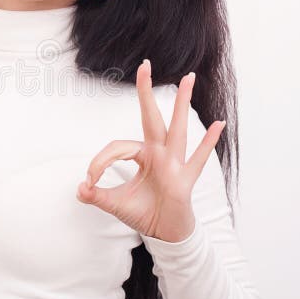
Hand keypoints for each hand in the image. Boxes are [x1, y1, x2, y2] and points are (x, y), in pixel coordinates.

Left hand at [76, 59, 225, 241]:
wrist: (164, 233)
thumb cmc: (144, 212)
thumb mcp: (114, 203)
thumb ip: (95, 195)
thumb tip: (80, 188)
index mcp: (142, 155)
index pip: (118, 148)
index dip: (99, 162)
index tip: (89, 180)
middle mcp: (159, 153)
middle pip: (152, 117)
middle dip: (146, 92)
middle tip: (145, 65)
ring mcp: (174, 164)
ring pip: (177, 129)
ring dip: (181, 103)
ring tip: (188, 77)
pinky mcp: (185, 180)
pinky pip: (198, 158)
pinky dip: (208, 142)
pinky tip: (219, 124)